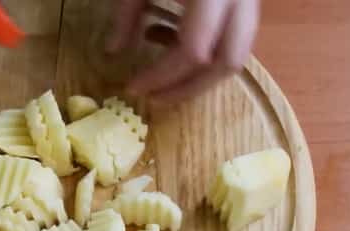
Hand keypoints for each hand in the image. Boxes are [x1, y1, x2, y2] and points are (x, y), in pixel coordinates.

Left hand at [107, 0, 259, 102]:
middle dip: (190, 88)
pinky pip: (232, 36)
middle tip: (155, 99)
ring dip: (198, 74)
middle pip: (228, 62)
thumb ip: (126, 13)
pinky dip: (202, 48)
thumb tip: (113, 52)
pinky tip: (164, 36)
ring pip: (236, 54)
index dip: (162, 76)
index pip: (193, 50)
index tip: (132, 88)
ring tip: (158, 71)